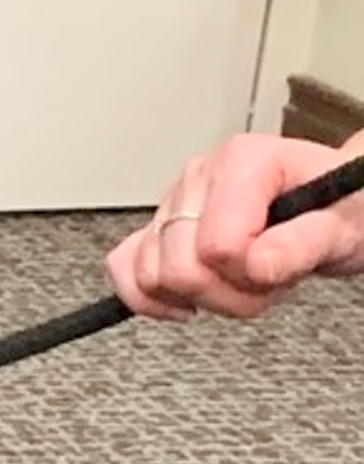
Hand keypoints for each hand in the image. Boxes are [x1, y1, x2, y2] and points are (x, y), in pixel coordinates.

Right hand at [109, 131, 363, 319]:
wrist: (338, 207)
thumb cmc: (342, 208)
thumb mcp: (343, 226)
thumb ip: (304, 243)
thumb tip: (258, 264)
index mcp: (243, 162)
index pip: (217, 245)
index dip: (252, 274)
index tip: (282, 265)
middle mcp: (200, 176)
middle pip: (179, 267)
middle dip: (227, 292)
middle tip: (267, 281)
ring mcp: (173, 202)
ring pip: (152, 275)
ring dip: (202, 297)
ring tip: (242, 281)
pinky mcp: (157, 228)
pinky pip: (123, 267)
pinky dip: (150, 297)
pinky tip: (187, 301)